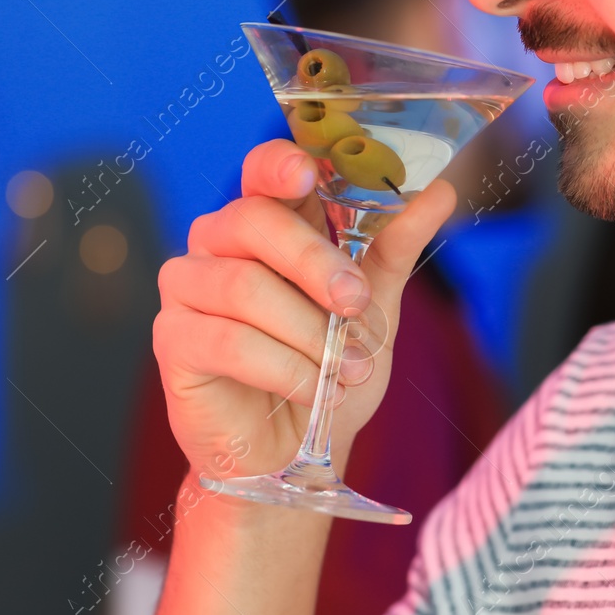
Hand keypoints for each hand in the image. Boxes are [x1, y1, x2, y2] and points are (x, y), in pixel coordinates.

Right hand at [153, 138, 456, 479]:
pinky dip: (282, 367)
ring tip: (346, 369)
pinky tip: (311, 388)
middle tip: (356, 303)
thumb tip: (441, 191)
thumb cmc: (328, 367)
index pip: (262, 169)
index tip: (310, 176)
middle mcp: (217, 243)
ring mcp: (187, 287)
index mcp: (267, 221)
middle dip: (315, 262)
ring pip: (244, 286)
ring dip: (308, 331)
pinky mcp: (173, 339)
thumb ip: (397, 245)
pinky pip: (227, 340)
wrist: (297, 449)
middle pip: (253, 220)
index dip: (281, 164)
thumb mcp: (373, 304)